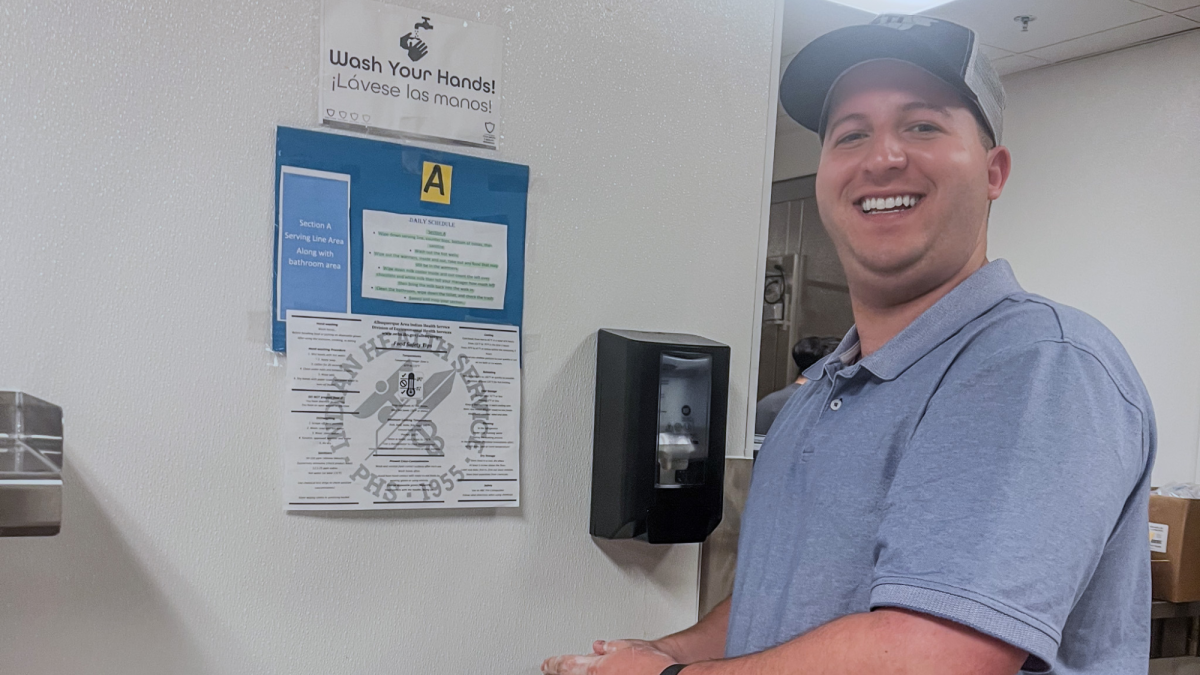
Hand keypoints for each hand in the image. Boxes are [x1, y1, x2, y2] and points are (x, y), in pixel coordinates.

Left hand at [541, 639, 677, 674]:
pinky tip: (603, 674)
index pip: (567, 664)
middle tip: (550, 670)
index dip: (554, 663)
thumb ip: (610, 647)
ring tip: (573, 671)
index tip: (546, 664)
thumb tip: (601, 646)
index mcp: (597, 667)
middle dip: (560, 672)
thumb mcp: (628, 646)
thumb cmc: (652, 666)